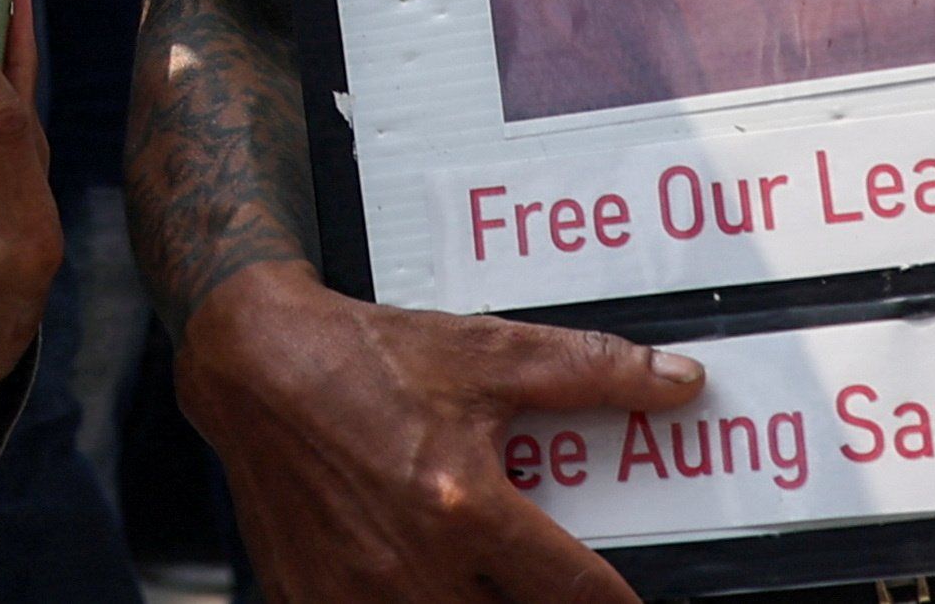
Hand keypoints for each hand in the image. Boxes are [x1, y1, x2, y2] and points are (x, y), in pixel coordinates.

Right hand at [176, 265, 695, 603]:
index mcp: (465, 507)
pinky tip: (423, 584)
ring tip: (489, 585)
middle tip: (544, 586)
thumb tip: (678, 381)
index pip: (575, 593)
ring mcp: (357, 598)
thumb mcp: (488, 355)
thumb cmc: (367, 359)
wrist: (257, 364)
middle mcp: (414, 567)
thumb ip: (592, 372)